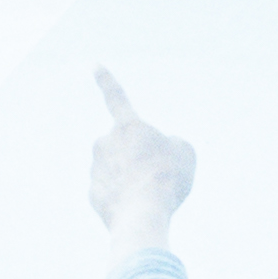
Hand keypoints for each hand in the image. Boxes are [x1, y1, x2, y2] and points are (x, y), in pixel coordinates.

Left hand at [89, 67, 194, 251]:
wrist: (142, 214)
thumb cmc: (167, 177)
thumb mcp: (185, 152)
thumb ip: (172, 143)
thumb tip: (157, 152)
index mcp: (128, 126)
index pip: (116, 97)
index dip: (106, 80)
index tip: (93, 64)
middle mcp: (105, 141)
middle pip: (128, 148)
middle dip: (141, 159)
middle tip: (159, 176)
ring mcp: (96, 167)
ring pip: (121, 170)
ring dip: (135, 179)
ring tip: (149, 193)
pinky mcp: (92, 192)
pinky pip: (114, 191)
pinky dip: (126, 198)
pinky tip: (136, 207)